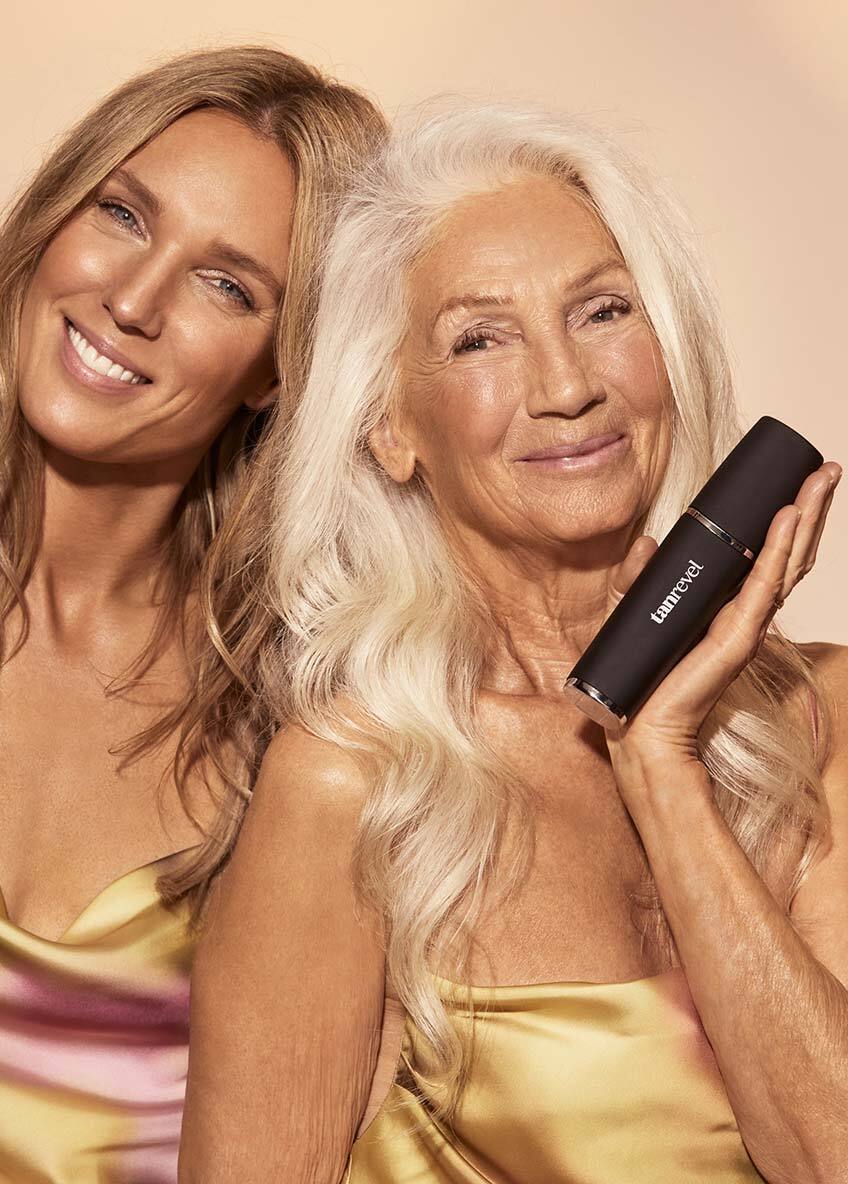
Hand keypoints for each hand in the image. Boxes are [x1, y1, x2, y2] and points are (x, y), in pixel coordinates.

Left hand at [602, 459, 841, 779]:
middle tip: (827, 469)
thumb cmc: (639, 677)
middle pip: (790, 552)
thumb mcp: (630, 610)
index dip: (787, 519)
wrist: (637, 727)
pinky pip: (764, 584)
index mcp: (728, 605)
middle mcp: (747, 611)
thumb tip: (649, 540)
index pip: (769, 555)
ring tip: (823, 478)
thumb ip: (638, 575)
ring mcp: (748, 623)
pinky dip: (778, 549)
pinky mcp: (738, 635)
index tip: (800, 481)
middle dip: (811, 508)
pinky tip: (788, 517)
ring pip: (788, 562)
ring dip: (807, 517)